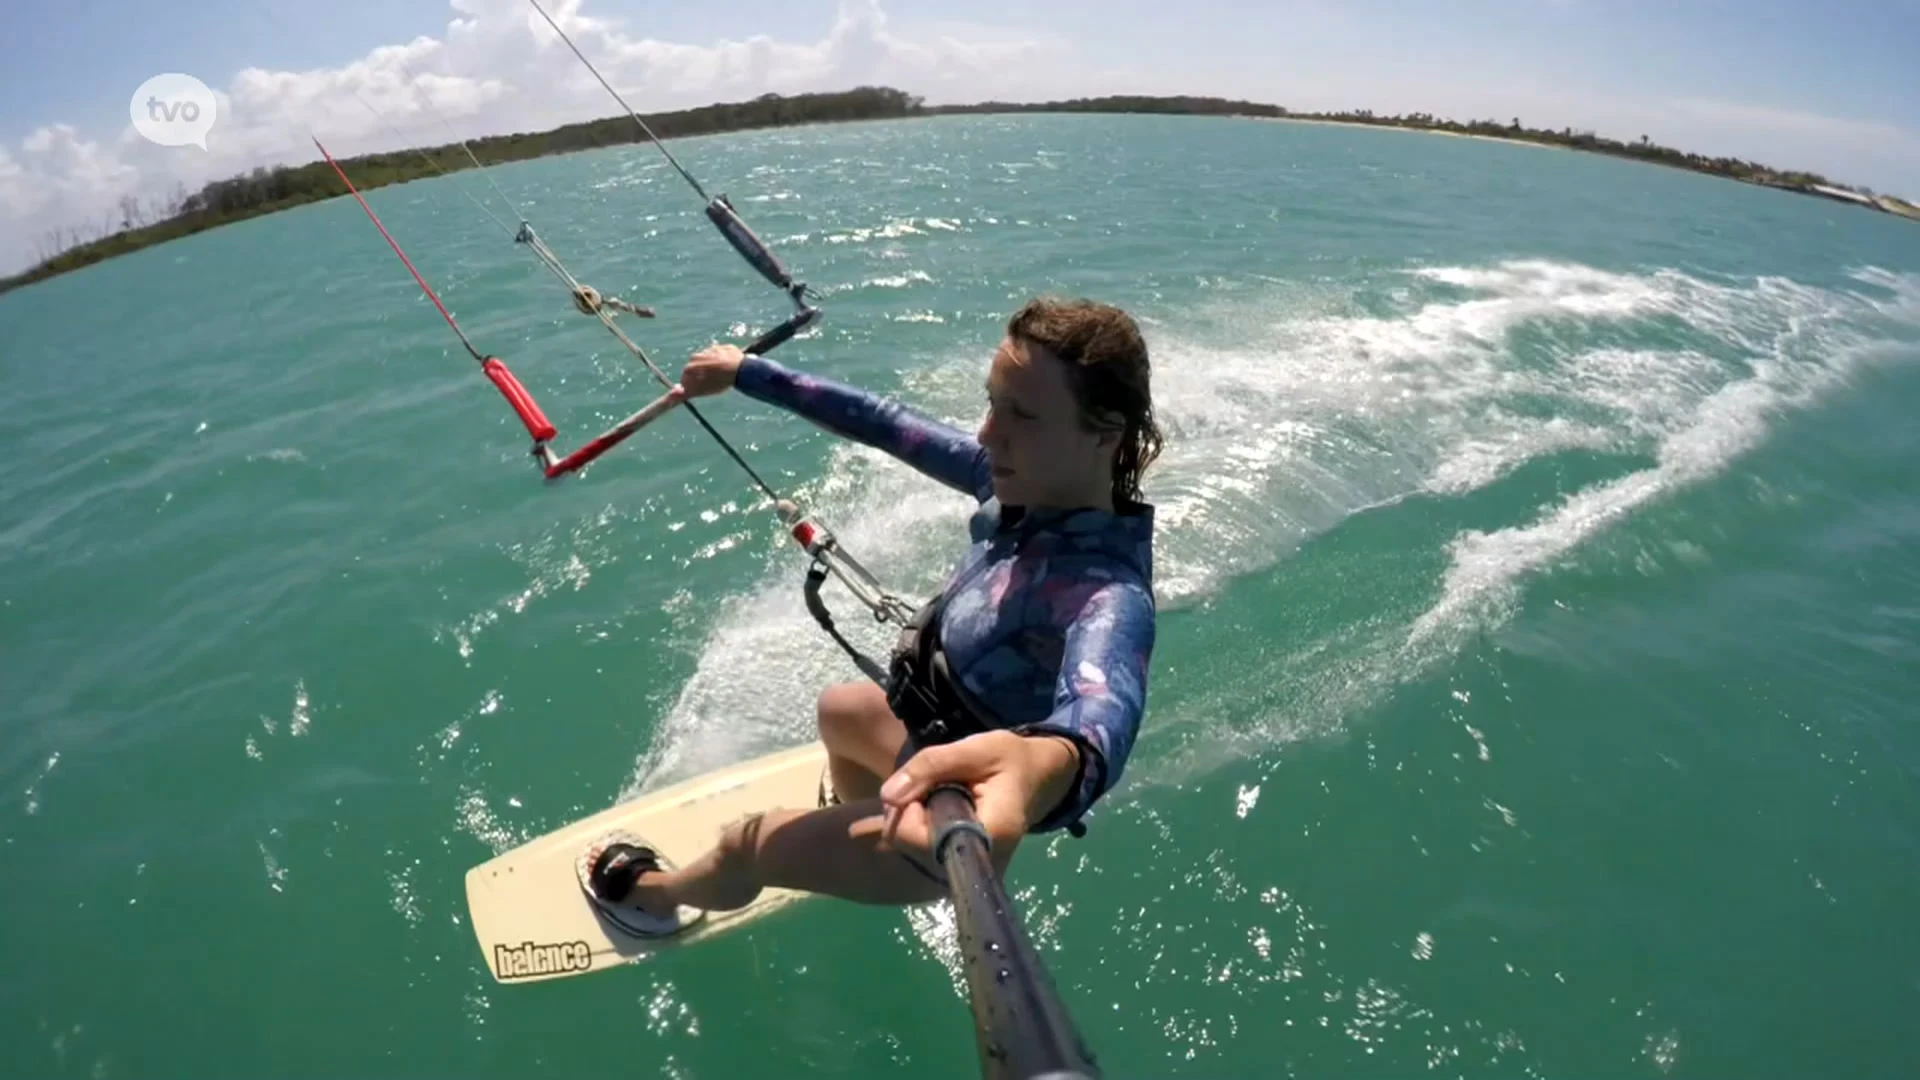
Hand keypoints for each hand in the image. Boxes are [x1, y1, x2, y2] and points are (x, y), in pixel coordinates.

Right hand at [681, 343, 743, 397]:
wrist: (739, 370)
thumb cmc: (718, 382)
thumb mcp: (700, 391)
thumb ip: (683, 393)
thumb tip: (672, 394)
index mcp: (690, 367)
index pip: (686, 378)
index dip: (693, 385)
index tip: (700, 389)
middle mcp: (696, 356)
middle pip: (696, 368)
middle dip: (701, 374)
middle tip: (712, 382)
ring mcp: (709, 350)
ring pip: (707, 360)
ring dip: (712, 366)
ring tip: (722, 375)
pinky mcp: (722, 347)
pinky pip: (720, 354)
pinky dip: (722, 360)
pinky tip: (728, 367)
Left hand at [871, 731, 1080, 870]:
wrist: (1040, 777)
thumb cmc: (1012, 760)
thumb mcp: (975, 750)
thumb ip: (930, 767)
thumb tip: (887, 796)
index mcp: (988, 835)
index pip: (917, 837)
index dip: (908, 808)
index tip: (923, 781)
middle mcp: (981, 862)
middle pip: (912, 845)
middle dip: (910, 811)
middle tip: (932, 783)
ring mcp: (974, 869)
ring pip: (916, 849)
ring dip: (916, 818)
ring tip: (940, 793)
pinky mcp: (967, 866)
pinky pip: (927, 851)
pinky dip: (924, 827)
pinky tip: (931, 812)